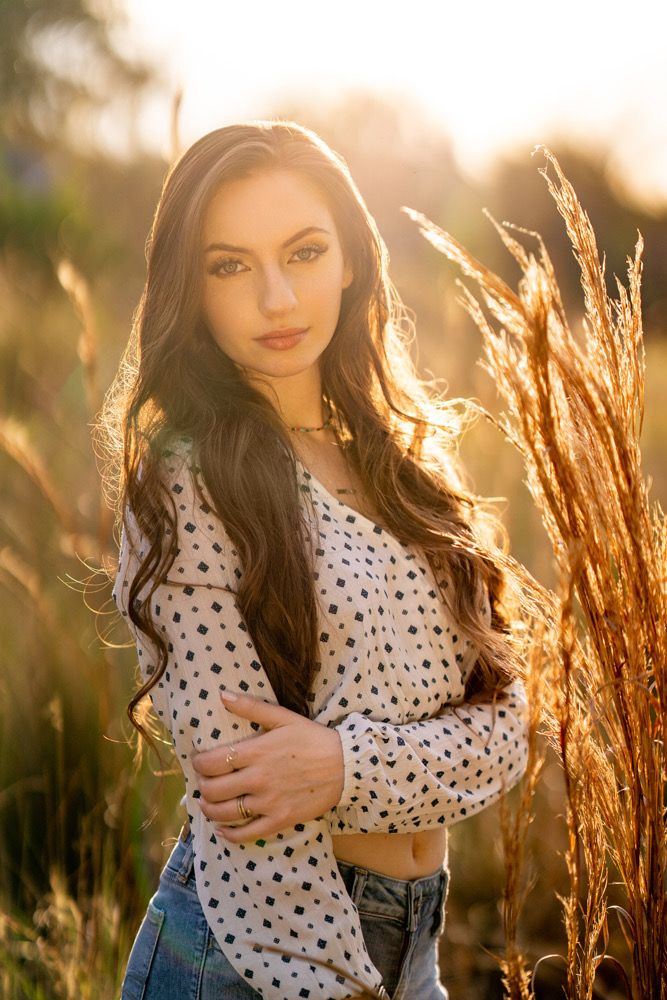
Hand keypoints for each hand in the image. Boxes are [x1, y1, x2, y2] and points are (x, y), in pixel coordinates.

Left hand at [190, 689, 344, 842]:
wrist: (346, 765)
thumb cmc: (313, 738)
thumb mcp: (283, 717)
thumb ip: (251, 707)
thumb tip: (222, 694)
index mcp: (257, 752)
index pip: (211, 762)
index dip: (198, 763)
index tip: (198, 761)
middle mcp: (258, 779)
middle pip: (213, 789)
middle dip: (201, 786)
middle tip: (203, 781)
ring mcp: (268, 802)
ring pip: (225, 813)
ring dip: (209, 809)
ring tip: (207, 802)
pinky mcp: (279, 820)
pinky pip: (246, 834)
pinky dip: (229, 834)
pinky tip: (223, 829)